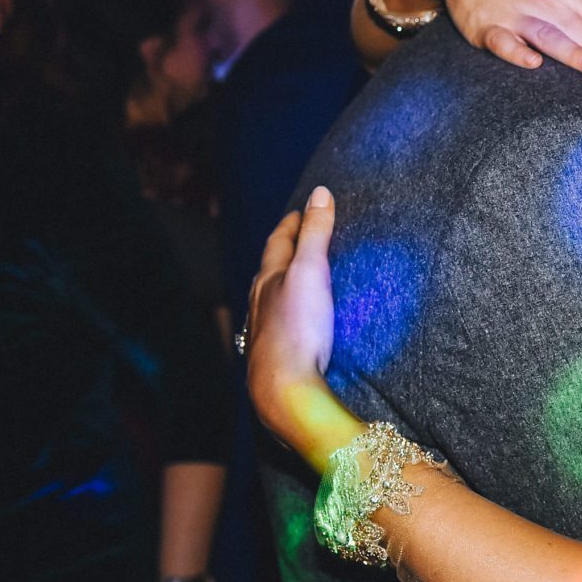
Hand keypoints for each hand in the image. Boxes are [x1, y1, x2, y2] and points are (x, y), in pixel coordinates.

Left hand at [246, 188, 362, 470]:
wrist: (284, 388)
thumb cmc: (297, 328)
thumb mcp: (311, 272)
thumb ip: (316, 233)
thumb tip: (320, 193)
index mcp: (268, 279)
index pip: (278, 242)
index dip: (291, 223)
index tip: (301, 210)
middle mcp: (261, 303)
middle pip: (270, 269)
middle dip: (285, 251)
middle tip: (300, 238)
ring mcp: (266, 330)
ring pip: (270, 298)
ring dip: (284, 283)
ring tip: (299, 278)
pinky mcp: (276, 353)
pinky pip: (280, 323)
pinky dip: (289, 311)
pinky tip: (297, 322)